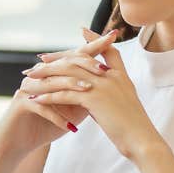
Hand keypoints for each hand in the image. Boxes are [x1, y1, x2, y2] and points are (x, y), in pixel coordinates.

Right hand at [0, 29, 119, 159]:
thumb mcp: (73, 108)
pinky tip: (71, 126)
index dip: (95, 45)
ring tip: (88, 91)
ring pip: (53, 82)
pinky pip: (42, 106)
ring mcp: (29, 87)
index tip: (114, 35)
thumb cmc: (47, 124)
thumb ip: (88, 94)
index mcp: (54, 72)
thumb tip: (112, 83)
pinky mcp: (21, 103)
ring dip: (71, 86)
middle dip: (85, 64)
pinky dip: (57, 117)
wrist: (20, 143)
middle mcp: (40, 74)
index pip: (77, 55)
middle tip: (103, 69)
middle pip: (64, 63)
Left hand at [21, 27, 162, 162]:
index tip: (82, 32)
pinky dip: (48, 97)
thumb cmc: (135, 128)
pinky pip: (64, 94)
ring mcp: (103, 86)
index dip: (96, 40)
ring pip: (68, 75)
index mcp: (121, 76)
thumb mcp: (126, 104)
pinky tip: (35, 100)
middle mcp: (112, 76)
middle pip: (80, 59)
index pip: (108, 50)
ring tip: (31, 80)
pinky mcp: (94, 99)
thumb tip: (98, 95)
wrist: (142, 140)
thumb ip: (113, 94)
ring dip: (47, 77)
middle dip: (58, 58)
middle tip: (41, 60)